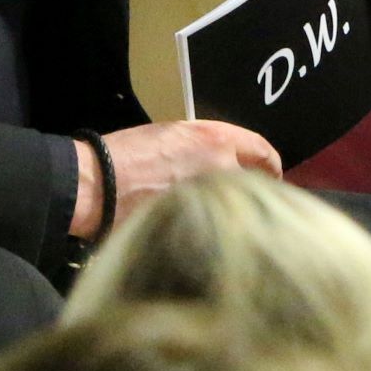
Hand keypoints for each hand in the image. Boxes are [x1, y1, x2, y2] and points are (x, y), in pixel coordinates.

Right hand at [75, 119, 279, 237]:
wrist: (98, 185)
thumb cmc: (128, 153)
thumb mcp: (173, 135)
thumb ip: (205, 149)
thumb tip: (222, 163)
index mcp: (216, 140)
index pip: (262, 151)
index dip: (271, 164)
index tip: (272, 174)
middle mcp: (221, 167)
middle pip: (255, 183)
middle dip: (252, 192)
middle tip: (247, 200)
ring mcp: (210, 199)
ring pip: (236, 207)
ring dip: (234, 212)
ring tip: (226, 219)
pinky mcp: (197, 226)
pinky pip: (217, 229)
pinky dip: (216, 231)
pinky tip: (209, 235)